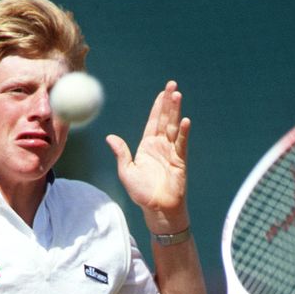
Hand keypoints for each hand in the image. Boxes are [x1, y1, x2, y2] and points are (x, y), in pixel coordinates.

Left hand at [106, 81, 190, 231]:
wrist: (157, 209)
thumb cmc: (141, 193)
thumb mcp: (126, 171)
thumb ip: (121, 153)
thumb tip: (109, 137)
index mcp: (147, 146)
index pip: (153, 122)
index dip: (158, 107)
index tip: (162, 93)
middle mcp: (161, 146)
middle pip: (165, 119)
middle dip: (168, 102)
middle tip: (172, 85)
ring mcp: (171, 152)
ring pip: (174, 127)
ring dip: (176, 111)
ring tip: (177, 95)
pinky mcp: (179, 161)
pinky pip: (181, 144)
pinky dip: (183, 132)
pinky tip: (184, 120)